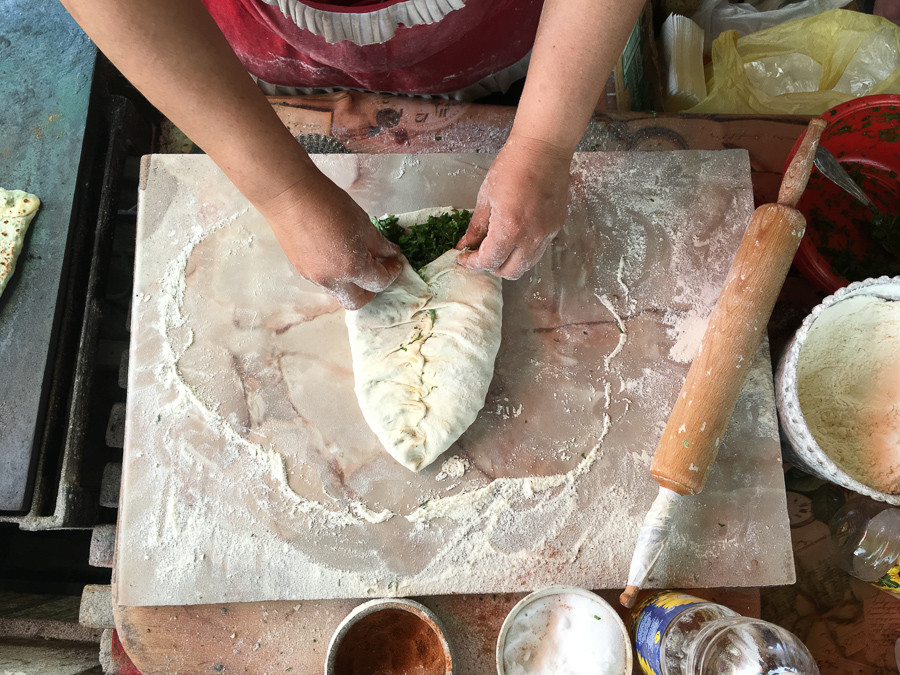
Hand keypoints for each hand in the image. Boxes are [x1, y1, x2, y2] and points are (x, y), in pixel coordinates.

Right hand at [258, 168, 403, 308]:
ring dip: (352, 284)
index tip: (394, 262)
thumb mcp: (362, 222)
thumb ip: (379, 244)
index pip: (379, 282)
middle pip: (358, 301)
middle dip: (371, 290)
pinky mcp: (301, 271)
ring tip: (356, 261)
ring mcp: (314, 278)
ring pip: (339, 293)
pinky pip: (324, 282)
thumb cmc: (327, 203)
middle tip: (377, 271)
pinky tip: (337, 256)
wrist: (288, 196)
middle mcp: (332, 279)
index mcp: (352, 267)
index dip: (392, 272)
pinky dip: (336, 276)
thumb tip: (391, 253)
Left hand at [457, 134, 571, 278]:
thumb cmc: (512, 166)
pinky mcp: (556, 227)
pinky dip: (523, 251)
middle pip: (510, 272)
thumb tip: (466, 245)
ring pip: (526, 265)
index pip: (489, 261)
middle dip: (491, 267)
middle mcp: (531, 236)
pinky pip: (538, 250)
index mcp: (510, 228)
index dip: (473, 263)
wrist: (543, 149)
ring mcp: (547, 233)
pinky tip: (515, 236)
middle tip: (480, 255)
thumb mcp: (486, 197)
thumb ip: (476, 227)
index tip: (464, 258)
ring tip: (497, 247)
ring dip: (509, 262)